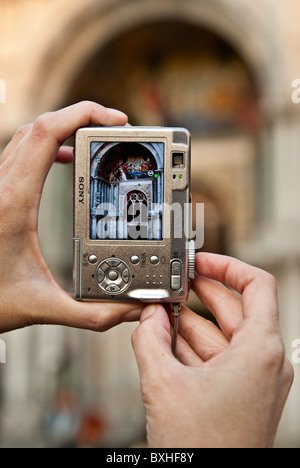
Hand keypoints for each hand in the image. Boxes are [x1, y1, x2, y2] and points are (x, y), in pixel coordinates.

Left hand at [0, 101, 143, 332]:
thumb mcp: (41, 307)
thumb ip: (92, 314)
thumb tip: (129, 313)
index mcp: (14, 201)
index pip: (47, 133)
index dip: (84, 115)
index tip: (116, 121)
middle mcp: (1, 185)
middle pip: (41, 125)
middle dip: (82, 117)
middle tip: (116, 128)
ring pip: (29, 134)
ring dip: (64, 128)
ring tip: (96, 138)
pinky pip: (22, 150)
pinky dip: (48, 144)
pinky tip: (64, 158)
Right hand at [132, 252, 293, 447]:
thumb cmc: (203, 450)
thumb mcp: (163, 384)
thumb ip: (148, 338)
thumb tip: (147, 316)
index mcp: (260, 350)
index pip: (256, 284)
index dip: (226, 265)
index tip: (201, 261)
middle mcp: (264, 361)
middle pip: (234, 307)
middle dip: (200, 292)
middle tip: (172, 282)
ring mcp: (253, 378)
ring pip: (222, 333)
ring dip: (190, 321)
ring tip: (160, 310)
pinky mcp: (240, 393)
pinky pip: (217, 356)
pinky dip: (192, 344)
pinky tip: (164, 338)